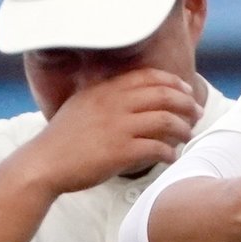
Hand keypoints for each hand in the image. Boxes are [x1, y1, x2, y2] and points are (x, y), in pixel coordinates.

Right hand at [21, 69, 202, 194]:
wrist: (43, 164)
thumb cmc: (63, 139)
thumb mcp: (82, 105)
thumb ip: (106, 96)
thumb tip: (132, 95)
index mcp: (105, 90)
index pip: (149, 77)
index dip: (173, 82)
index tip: (186, 91)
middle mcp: (114, 104)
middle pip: (164, 96)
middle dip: (187, 104)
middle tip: (197, 113)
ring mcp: (118, 127)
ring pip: (166, 120)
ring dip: (183, 128)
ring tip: (188, 135)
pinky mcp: (120, 152)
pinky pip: (157, 148)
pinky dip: (170, 152)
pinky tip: (171, 157)